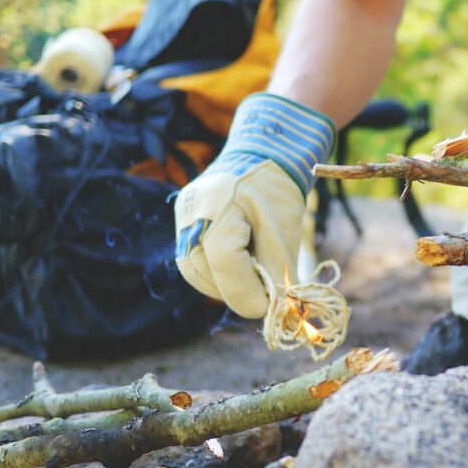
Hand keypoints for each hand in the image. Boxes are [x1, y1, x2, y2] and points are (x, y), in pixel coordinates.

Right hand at [174, 93, 334, 316]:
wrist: (261, 156)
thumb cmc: (277, 192)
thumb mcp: (285, 232)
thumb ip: (277, 272)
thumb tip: (278, 311)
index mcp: (219, 206)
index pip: (226, 262)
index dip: (248, 292)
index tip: (272, 307)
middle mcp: (191, 213)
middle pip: (206, 274)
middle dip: (238, 291)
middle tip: (267, 293)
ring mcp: (182, 219)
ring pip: (197, 274)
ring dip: (227, 285)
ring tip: (255, 274)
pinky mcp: (182, 226)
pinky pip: (195, 262)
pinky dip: (219, 273)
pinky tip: (241, 265)